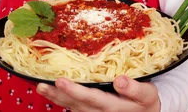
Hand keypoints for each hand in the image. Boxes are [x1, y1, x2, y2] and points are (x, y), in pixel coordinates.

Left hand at [36, 76, 160, 111]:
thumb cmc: (146, 103)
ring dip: (55, 97)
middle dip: (58, 94)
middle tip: (42, 84)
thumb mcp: (147, 95)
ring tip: (40, 86)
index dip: (75, 91)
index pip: (91, 98)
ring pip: (71, 107)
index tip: (61, 81)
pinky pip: (73, 108)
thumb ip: (134, 89)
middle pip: (76, 104)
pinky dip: (60, 100)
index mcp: (113, 107)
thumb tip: (120, 79)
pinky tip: (51, 90)